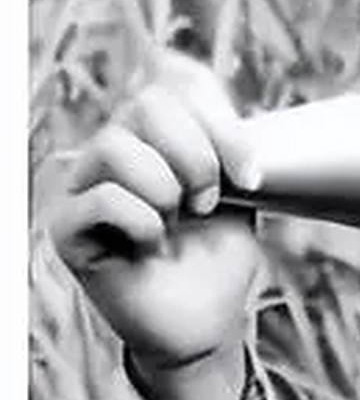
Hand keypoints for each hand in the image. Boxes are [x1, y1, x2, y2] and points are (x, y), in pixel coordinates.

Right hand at [50, 50, 263, 375]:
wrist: (206, 322)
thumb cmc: (218, 257)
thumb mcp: (240, 192)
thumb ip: (230, 144)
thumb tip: (237, 108)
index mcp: (160, 132)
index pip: (177, 77)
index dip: (219, 115)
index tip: (253, 174)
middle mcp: (117, 148)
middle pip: (149, 102)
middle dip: (199, 155)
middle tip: (211, 201)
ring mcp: (85, 185)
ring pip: (119, 146)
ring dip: (169, 190)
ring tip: (179, 222)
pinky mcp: (66, 227)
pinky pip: (102, 198)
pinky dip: (143, 222)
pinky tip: (152, 246)